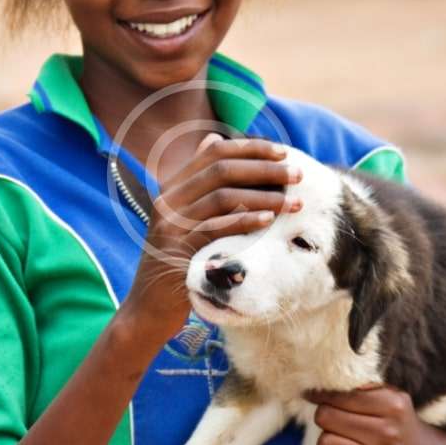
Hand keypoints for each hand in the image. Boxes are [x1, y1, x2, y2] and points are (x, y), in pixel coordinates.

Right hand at [122, 134, 301, 343]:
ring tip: (293, 201)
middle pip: (221, 168)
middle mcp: (168, 200)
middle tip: (297, 174)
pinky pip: (216, 227)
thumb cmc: (177, 261)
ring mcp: (170, 225)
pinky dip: (246, 220)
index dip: (250, 147)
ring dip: (264, 196)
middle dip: (264, 168)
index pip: (213, 151)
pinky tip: (269, 220)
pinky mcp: (177, 250)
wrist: (148, 307)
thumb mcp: (185, 217)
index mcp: (172, 187)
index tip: (282, 151)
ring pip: (223, 195)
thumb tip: (216, 137)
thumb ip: (200, 183)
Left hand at [304, 385, 442, 444]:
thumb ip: (363, 386)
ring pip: (324, 443)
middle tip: (334, 419)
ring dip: (327, 440)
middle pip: (326, 417)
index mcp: (393, 405)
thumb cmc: (401, 423)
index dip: (322, 395)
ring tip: (342, 440)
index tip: (314, 395)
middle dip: (325, 416)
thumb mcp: (392, 396)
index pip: (339, 396)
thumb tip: (325, 383)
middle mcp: (387, 433)